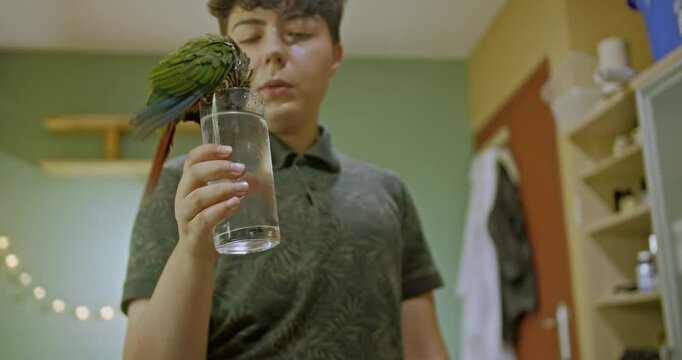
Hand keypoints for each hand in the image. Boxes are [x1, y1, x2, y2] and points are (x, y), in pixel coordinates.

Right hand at [174, 144, 247, 259]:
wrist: (198, 253)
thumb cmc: (211, 219)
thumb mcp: (218, 199)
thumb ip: (233, 186)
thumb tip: (261, 177)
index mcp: (188, 184)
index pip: (192, 160)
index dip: (208, 151)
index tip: (229, 150)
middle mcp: (182, 197)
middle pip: (194, 175)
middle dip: (219, 168)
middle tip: (241, 168)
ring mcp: (185, 216)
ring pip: (198, 197)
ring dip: (223, 189)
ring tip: (244, 187)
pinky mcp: (193, 233)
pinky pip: (204, 219)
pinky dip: (220, 210)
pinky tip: (234, 204)